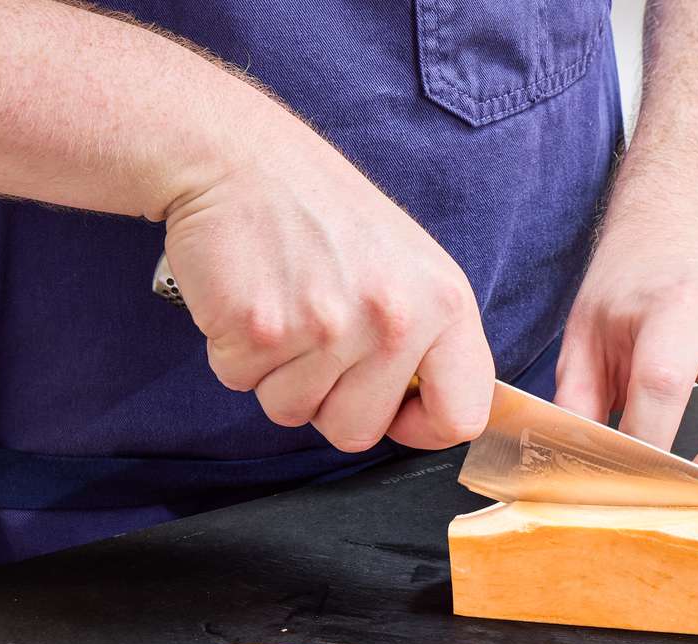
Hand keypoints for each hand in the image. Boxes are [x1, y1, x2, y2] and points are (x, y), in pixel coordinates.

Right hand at [160, 114, 493, 452]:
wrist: (238, 156)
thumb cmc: (321, 213)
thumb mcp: (408, 266)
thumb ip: (427, 339)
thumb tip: (429, 414)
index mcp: (445, 303)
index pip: (462, 415)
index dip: (422, 426)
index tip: (395, 407)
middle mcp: (395, 317)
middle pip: (358, 432)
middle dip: (327, 401)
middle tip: (315, 335)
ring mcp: (327, 325)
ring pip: (293, 413)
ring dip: (276, 375)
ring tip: (283, 307)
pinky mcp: (259, 328)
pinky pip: (242, 383)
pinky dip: (235, 352)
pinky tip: (249, 297)